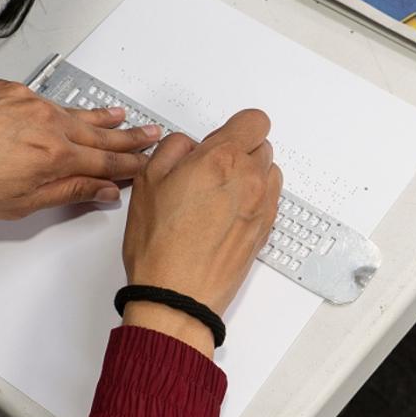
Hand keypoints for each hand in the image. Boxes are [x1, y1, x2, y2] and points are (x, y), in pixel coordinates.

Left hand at [0, 80, 160, 217]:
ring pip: (75, 113)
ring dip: (103, 117)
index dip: (131, 166)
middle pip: (98, 135)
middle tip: (153, 136)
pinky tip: (71, 109)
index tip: (149, 166)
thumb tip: (102, 190)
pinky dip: (66, 106)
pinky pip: (47, 100)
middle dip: (128, 139)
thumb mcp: (16, 204)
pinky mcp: (7, 91)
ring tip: (123, 116)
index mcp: (54, 159)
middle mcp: (47, 125)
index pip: (105, 164)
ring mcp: (28, 104)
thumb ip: (65, 193)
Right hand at [121, 110, 282, 355]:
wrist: (176, 295)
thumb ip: (173, 149)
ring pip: (268, 173)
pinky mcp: (264, 231)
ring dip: (249, 175)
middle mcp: (249, 180)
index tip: (217, 141)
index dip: (235, 127)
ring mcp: (261, 207)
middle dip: (239, 151)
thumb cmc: (159, 245)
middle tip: (208, 171)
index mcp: (222, 159)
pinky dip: (253, 200)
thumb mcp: (147, 181)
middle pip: (262, 146)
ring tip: (218, 195)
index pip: (254, 121)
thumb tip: (189, 146)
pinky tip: (224, 216)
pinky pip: (268, 200)